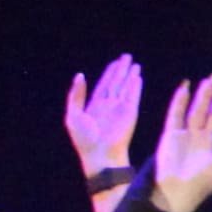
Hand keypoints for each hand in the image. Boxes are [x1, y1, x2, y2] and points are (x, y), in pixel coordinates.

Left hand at [64, 56, 142, 181]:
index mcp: (95, 106)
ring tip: (135, 64)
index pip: (104, 85)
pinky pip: (133, 96)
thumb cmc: (84, 139)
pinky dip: (135, 87)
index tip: (116, 62)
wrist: (100, 155)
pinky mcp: (130, 113)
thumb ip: (76, 94)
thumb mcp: (73, 114)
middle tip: (128, 57)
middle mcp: (109, 106)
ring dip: (130, 76)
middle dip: (122, 70)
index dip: (110, 73)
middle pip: (117, 83)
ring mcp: (120, 109)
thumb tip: (80, 75)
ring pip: (126, 88)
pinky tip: (138, 77)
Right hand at [146, 73, 211, 211]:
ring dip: (205, 93)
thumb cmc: (204, 180)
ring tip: (211, 78)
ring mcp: (188, 133)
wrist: (177, 190)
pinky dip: (180, 99)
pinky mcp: (171, 133)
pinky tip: (186, 86)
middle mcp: (206, 137)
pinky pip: (176, 112)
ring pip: (198, 108)